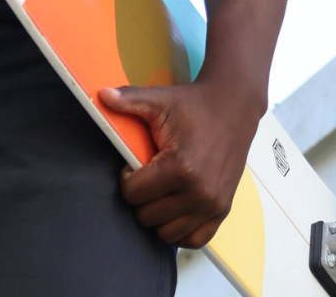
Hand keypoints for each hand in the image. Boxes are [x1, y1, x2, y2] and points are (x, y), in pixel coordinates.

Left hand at [99, 79, 261, 248]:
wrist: (233, 107)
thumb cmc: (195, 105)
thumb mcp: (160, 100)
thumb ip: (130, 100)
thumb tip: (102, 95)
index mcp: (180, 167)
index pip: (133, 194)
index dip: (126, 178)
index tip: (133, 165)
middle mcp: (198, 192)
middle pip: (147, 216)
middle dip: (139, 198)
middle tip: (145, 177)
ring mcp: (212, 205)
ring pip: (167, 233)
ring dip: (157, 216)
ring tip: (158, 192)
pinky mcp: (223, 210)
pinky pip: (195, 240)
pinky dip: (180, 232)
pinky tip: (173, 210)